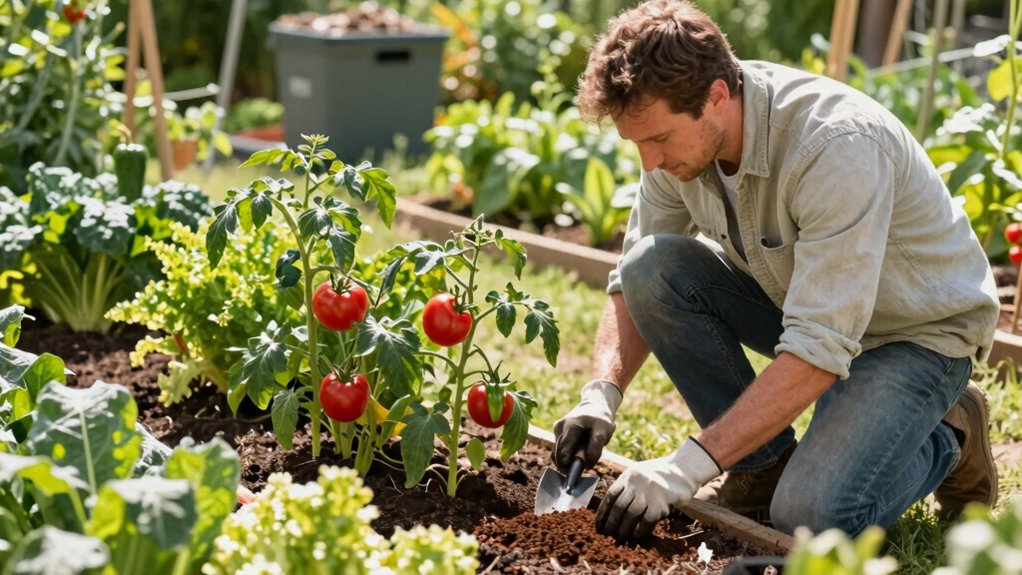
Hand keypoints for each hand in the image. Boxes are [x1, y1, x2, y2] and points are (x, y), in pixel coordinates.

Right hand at [553, 379, 622, 471]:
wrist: (595, 404)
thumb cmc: (601, 420)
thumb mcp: (604, 432)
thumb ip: (595, 449)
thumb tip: (585, 466)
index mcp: (571, 426)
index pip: (565, 452)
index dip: (569, 466)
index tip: (577, 473)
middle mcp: (560, 427)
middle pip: (559, 454)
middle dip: (567, 465)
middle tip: (579, 470)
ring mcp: (557, 428)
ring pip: (557, 452)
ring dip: (566, 460)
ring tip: (580, 459)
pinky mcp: (556, 430)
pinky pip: (558, 448)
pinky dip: (566, 454)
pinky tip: (576, 451)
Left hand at [595, 438, 721, 537]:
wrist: (684, 470)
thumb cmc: (660, 474)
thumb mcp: (640, 472)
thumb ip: (627, 485)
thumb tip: (612, 507)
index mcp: (629, 475)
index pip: (610, 495)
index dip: (603, 512)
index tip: (599, 524)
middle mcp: (636, 483)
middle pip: (618, 506)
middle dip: (611, 522)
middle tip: (607, 533)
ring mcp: (648, 493)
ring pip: (630, 514)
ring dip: (623, 527)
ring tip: (621, 535)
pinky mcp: (660, 504)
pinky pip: (646, 521)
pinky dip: (640, 530)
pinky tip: (637, 534)